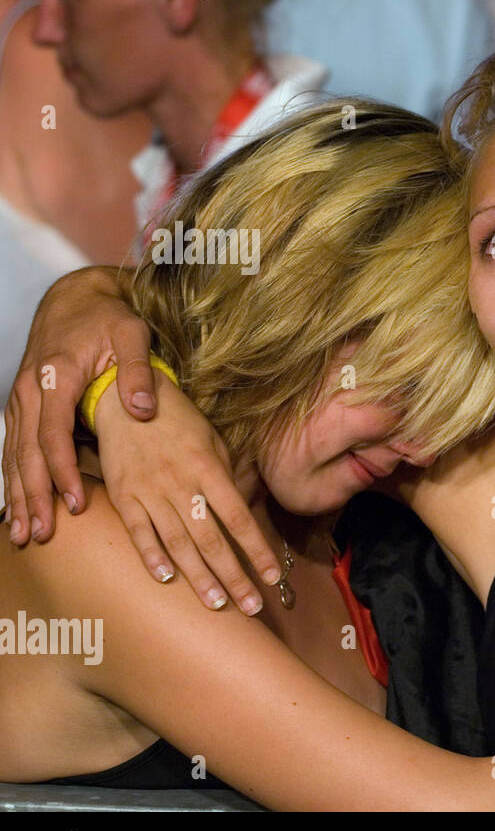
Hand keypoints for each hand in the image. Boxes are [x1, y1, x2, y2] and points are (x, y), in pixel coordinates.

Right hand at [3, 266, 154, 543]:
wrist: (75, 297)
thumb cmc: (109, 318)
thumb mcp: (132, 335)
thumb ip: (138, 371)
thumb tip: (144, 410)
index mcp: (57, 376)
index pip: (53, 433)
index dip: (62, 471)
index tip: (74, 502)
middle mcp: (31, 389)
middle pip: (26, 452)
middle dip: (33, 495)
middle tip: (42, 533)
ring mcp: (21, 397)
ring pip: (14, 453)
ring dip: (18, 494)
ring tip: (24, 532)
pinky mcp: (22, 403)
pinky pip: (13, 446)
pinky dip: (13, 478)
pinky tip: (15, 507)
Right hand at [95, 373, 280, 613]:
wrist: (125, 397)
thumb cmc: (178, 421)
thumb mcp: (213, 440)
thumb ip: (226, 477)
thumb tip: (241, 511)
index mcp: (209, 469)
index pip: (239, 518)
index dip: (256, 550)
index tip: (272, 576)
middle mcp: (181, 484)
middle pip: (211, 540)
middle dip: (233, 576)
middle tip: (251, 606)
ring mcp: (149, 491)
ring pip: (178, 543)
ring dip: (199, 577)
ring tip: (217, 604)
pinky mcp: (123, 495)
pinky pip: (138, 531)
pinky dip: (151, 556)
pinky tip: (166, 580)